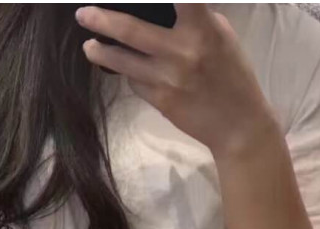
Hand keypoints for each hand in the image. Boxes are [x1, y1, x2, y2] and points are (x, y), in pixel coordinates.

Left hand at [75, 3, 275, 156]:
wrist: (237, 126)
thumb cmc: (232, 75)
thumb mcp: (221, 37)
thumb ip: (194, 19)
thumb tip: (164, 7)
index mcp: (202, 29)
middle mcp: (182, 52)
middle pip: (131, 30)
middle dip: (102, 20)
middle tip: (82, 14)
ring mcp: (167, 79)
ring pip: (123, 62)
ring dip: (101, 52)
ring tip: (89, 47)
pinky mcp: (160, 102)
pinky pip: (135, 83)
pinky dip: (130, 75)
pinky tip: (129, 71)